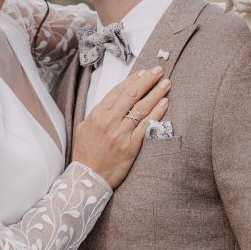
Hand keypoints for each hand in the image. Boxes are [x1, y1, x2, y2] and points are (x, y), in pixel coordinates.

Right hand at [72, 66, 170, 188]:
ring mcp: (121, 133)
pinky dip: (156, 112)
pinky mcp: (131, 146)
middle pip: (132, 95)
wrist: (87, 178)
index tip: (143, 72)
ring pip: (142, 107)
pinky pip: (146, 125)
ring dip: (156, 93)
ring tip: (166, 83)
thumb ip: (98, 113)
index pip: (118, 91)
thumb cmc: (85, 153)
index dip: (133, 79)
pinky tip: (164, 103)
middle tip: (158, 70)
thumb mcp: (84, 127)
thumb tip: (113, 102)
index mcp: (97, 114)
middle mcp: (110, 121)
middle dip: (147, 80)